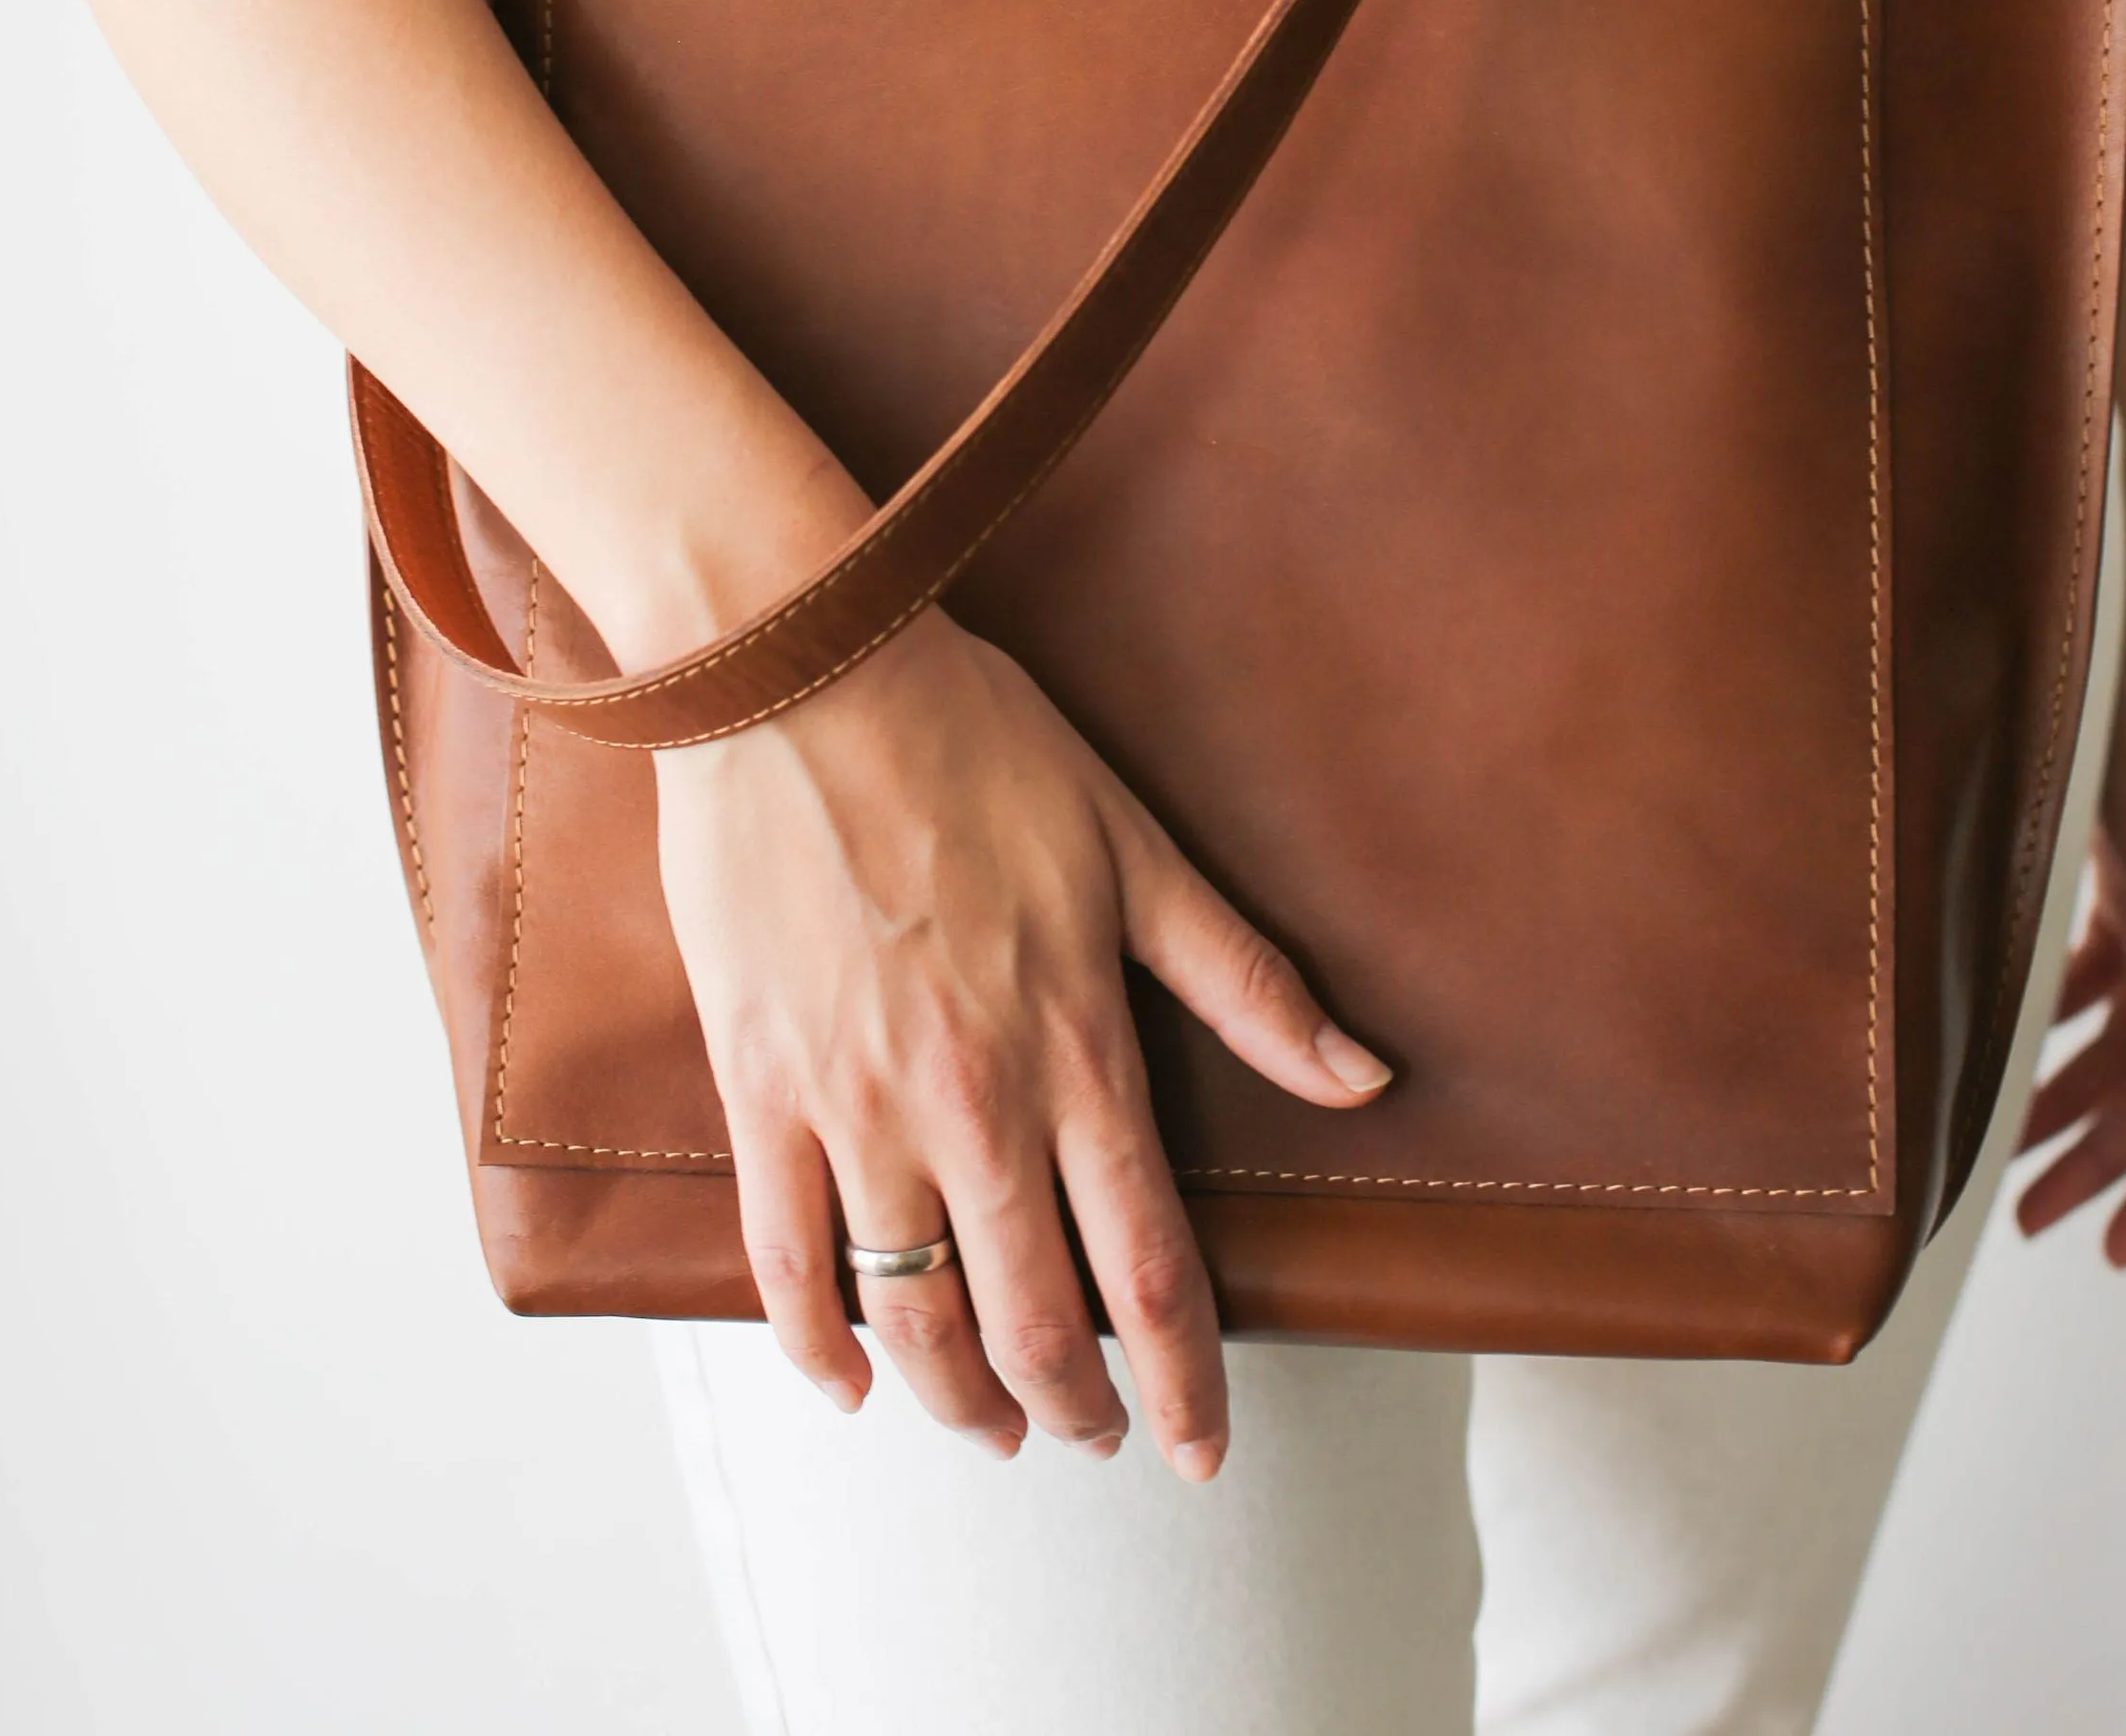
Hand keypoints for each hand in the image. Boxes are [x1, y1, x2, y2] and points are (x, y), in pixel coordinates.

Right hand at [654, 607, 1390, 1475]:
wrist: (803, 676)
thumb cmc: (971, 743)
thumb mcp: (1131, 847)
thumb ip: (1244, 978)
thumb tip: (1362, 1075)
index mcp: (1075, 1049)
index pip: (1154, 1269)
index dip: (1186, 1383)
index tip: (1202, 1450)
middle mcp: (970, 1105)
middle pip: (1034, 1324)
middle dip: (1075, 1410)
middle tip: (1093, 1440)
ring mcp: (856, 1105)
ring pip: (914, 1315)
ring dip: (958, 1398)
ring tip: (990, 1421)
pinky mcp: (762, 1087)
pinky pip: (785, 1258)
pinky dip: (815, 1341)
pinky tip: (849, 1378)